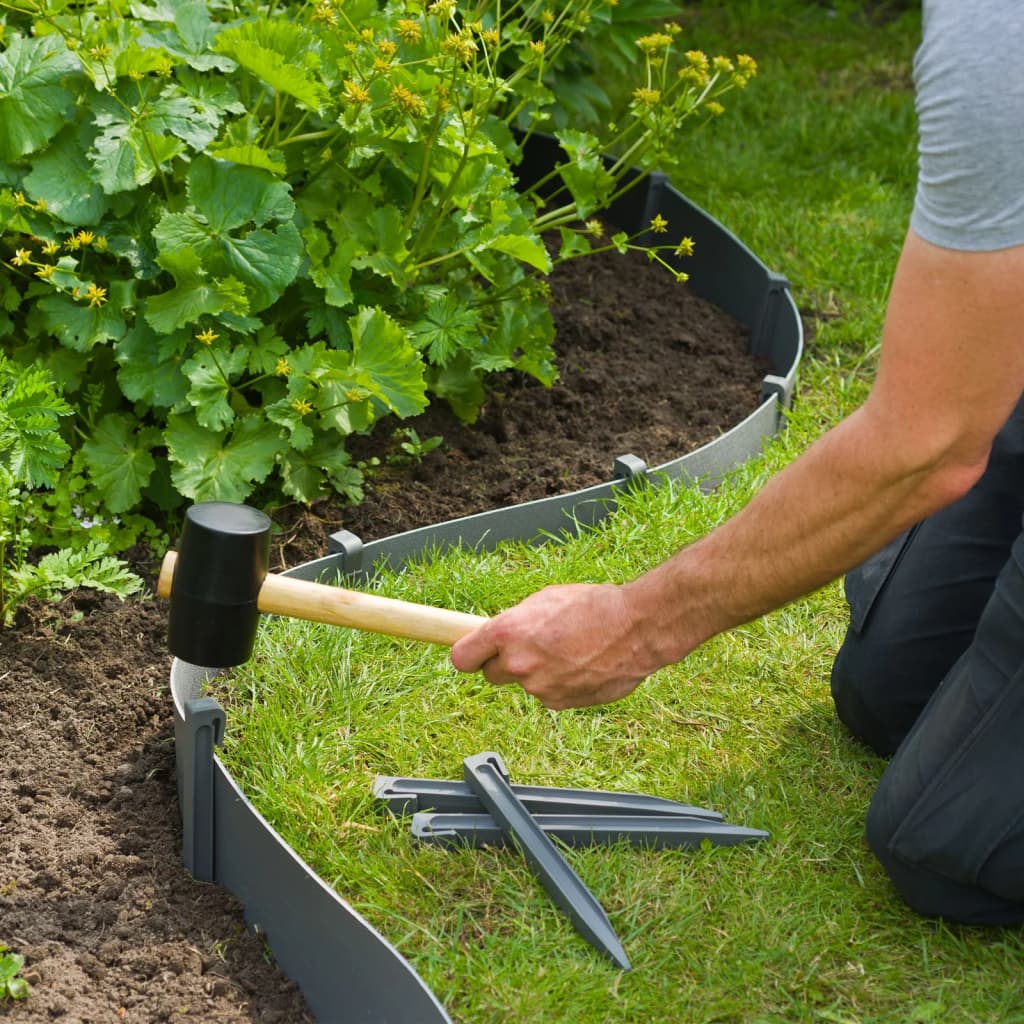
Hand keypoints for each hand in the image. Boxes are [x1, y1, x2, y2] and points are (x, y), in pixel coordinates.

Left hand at [450, 582, 658, 709]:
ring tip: (570, 650)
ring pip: (526, 683)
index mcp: (507, 632)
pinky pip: (550, 694)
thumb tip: (501, 635)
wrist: (637, 629)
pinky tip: (582, 664)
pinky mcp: (560, 704)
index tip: (473, 653)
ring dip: (540, 672)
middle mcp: (517, 664)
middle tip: (531, 647)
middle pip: (491, 675)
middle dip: (505, 663)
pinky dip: (561, 683)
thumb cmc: (595, 606)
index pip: (462, 658)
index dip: (468, 655)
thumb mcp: (545, 599)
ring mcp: (538, 688)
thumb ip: (516, 622)